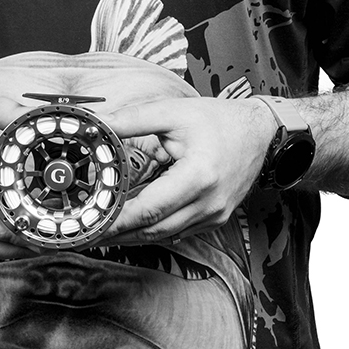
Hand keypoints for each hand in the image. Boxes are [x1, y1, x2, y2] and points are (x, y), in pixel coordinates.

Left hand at [102, 98, 276, 243]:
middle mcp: (208, 203)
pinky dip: (153, 230)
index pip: (149, 209)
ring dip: (133, 236)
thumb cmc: (219, 120)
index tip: (93, 224)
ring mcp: (213, 215)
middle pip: (154, 229)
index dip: (118, 220)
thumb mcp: (173, 112)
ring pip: (164, 235)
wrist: (260, 132)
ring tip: (104, 232)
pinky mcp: (214, 218)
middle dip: (118, 234)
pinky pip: (178, 231)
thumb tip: (101, 124)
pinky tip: (133, 225)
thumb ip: (133, 119)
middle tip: (88, 234)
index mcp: (198, 177)